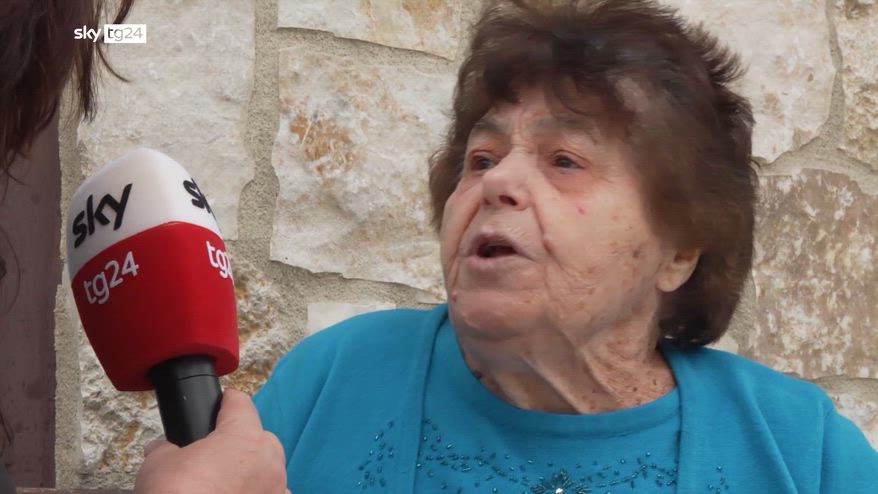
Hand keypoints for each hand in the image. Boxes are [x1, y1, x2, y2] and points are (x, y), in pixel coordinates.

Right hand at [134, 389, 288, 493]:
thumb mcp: (158, 464)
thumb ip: (164, 449)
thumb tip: (160, 449)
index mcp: (243, 436)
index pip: (241, 404)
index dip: (227, 401)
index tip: (223, 402)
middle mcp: (268, 460)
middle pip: (260, 437)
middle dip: (240, 440)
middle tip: (215, 451)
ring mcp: (276, 487)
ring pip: (269, 467)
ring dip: (253, 469)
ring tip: (225, 480)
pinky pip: (273, 492)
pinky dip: (259, 492)